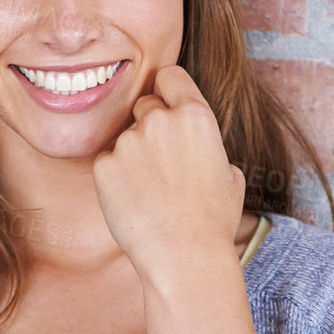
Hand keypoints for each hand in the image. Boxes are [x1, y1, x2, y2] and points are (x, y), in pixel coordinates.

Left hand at [92, 64, 246, 282]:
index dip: (168, 90)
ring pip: (125, 137)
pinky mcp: (104, 166)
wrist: (184, 257)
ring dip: (134, 155)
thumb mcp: (230, 174)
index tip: (166, 105)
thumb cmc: (213, 221)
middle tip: (161, 164)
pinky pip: (108, 162)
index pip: (169, 76)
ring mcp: (128, 142)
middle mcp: (159, 121)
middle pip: (145, 105)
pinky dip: (117, 178)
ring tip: (152, 192)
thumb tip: (196, 143)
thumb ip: (207, 144)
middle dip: (150, 126)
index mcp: (196, 116)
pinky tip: (135, 202)